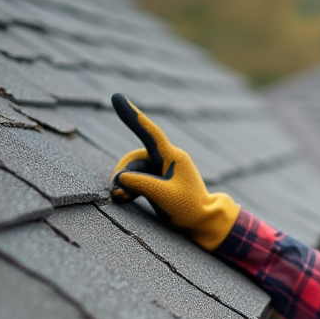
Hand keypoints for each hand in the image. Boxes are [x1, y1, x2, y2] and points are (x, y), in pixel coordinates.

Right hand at [109, 93, 239, 250]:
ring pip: (133, 170)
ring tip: (122, 198)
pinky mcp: (158, 180)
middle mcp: (166, 158)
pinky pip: (137, 178)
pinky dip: (129, 187)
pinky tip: (125, 197)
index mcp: (172, 156)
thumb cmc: (188, 208)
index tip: (116, 96)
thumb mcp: (162, 195)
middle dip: (123, 173)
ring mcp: (162, 169)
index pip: (149, 132)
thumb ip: (140, 183)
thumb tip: (121, 177)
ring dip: (125, 183)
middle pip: (135, 158)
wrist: (202, 222)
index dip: (132, 115)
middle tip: (118, 192)